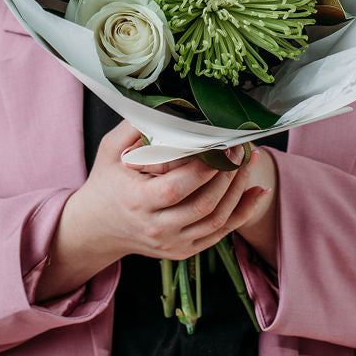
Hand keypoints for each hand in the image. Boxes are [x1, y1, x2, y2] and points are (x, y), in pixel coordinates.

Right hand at [69, 119, 270, 263]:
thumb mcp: (110, 150)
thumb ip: (134, 126)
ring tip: (250, 162)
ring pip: (216, 221)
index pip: (177, 188)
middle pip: (203, 205)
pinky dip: (242, 213)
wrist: (97, 227)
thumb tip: (164, 104)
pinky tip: (258, 192)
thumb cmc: (107, 181)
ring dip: (239, 190)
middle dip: (228, 175)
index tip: (222, 144)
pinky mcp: (183, 251)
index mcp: (136, 202)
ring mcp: (171, 243)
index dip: (205, 168)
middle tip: (242, 148)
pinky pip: (220, 234)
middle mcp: (155, 228)